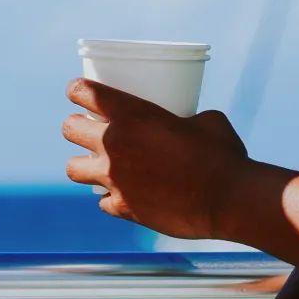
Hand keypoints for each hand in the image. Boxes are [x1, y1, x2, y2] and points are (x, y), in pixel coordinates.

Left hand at [61, 80, 249, 241]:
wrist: (228, 200)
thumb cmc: (222, 154)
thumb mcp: (207, 120)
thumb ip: (186, 118)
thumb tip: (188, 122)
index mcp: (131, 113)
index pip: (84, 92)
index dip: (77, 90)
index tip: (79, 92)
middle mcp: (114, 144)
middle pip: (69, 128)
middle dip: (76, 126)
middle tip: (89, 129)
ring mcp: (114, 179)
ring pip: (73, 169)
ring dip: (83, 163)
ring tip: (97, 165)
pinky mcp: (123, 208)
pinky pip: (103, 201)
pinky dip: (111, 197)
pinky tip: (125, 194)